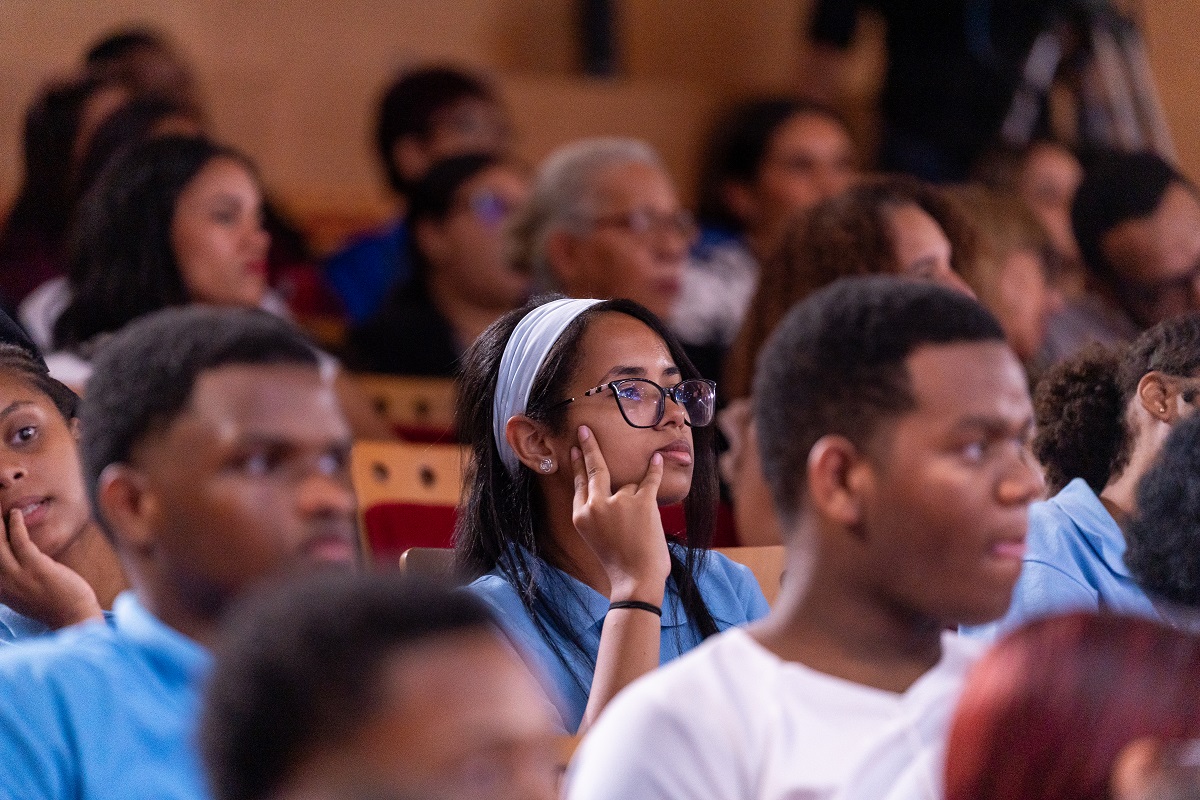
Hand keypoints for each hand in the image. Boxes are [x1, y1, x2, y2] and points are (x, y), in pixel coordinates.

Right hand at [0, 509, 102, 628]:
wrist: (73, 616)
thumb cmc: (51, 602)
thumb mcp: (21, 593)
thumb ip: (9, 579)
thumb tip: (8, 560)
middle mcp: (0, 583)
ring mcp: (16, 576)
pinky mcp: (35, 567)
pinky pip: (19, 541)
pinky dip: (15, 525)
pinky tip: (15, 513)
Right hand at [570, 425, 670, 603]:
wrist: (636, 581)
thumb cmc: (619, 564)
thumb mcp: (596, 538)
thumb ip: (598, 515)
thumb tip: (609, 494)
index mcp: (581, 516)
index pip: (579, 484)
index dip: (578, 465)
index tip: (577, 450)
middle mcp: (596, 505)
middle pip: (594, 469)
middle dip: (589, 447)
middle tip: (585, 430)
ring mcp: (619, 501)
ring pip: (628, 486)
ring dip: (637, 500)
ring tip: (640, 525)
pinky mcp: (642, 502)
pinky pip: (650, 479)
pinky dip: (655, 469)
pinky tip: (657, 459)